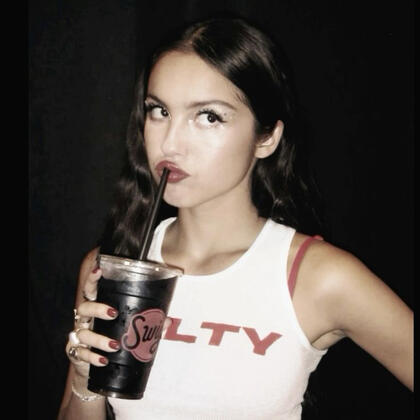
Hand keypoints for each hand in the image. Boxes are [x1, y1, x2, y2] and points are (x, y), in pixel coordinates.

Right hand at [65, 256, 172, 378]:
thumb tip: (168, 321)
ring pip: (83, 333)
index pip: (91, 289)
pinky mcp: (77, 353)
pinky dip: (93, 357)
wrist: (97, 370)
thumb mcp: (130, 329)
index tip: (99, 270)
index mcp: (97, 307)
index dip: (93, 279)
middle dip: (98, 309)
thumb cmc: (113, 339)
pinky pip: (82, 354)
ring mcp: (79, 336)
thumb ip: (149, 324)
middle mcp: (86, 320)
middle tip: (114, 313)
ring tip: (115, 345)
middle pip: (85, 308)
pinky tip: (103, 360)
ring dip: (99, 339)